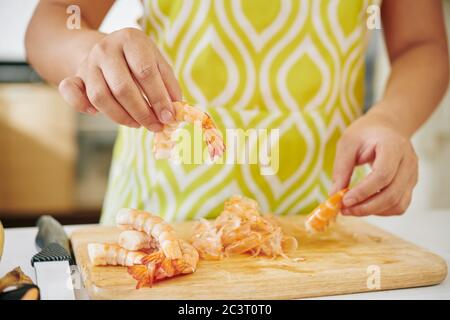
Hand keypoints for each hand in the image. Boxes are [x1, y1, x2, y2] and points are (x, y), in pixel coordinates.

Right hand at [58, 28, 181, 130]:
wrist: (105, 49)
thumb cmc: (139, 60)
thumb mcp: (158, 63)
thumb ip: (168, 86)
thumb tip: (175, 112)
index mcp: (131, 40)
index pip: (145, 72)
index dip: (158, 99)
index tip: (168, 117)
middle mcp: (105, 49)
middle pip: (123, 88)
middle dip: (142, 113)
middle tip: (155, 126)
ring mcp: (88, 63)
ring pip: (101, 97)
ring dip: (121, 117)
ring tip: (138, 124)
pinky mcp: (74, 76)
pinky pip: (71, 94)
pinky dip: (83, 107)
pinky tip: (97, 113)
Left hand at [331, 109, 418, 215]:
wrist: (386, 127)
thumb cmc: (365, 133)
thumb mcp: (347, 143)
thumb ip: (341, 169)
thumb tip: (333, 196)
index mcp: (393, 146)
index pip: (382, 175)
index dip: (363, 191)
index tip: (344, 201)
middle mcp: (408, 162)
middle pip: (392, 194)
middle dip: (366, 207)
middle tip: (344, 210)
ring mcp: (412, 175)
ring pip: (398, 204)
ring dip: (373, 211)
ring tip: (351, 209)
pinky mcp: (410, 185)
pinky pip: (399, 205)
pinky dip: (382, 210)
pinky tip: (365, 205)